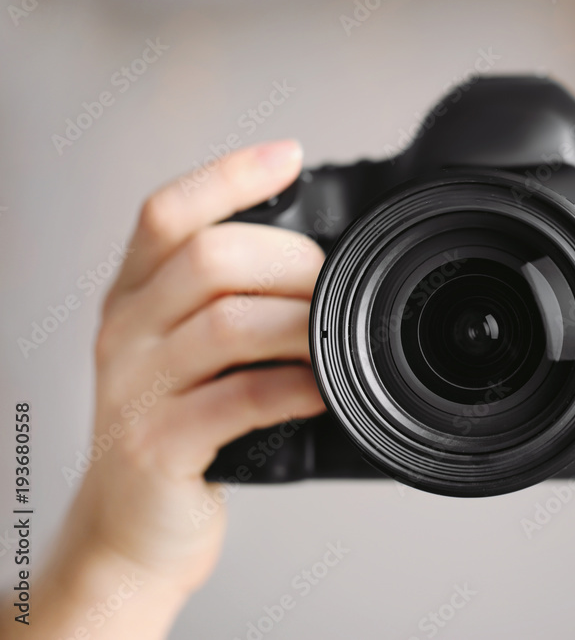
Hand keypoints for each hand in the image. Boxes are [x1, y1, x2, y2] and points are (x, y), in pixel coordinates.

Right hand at [20, 140, 326, 638]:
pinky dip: (294, 386)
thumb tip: (315, 264)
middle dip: (291, 260)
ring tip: (336, 333)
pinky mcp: (157, 444)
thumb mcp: (185, 353)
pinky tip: (323, 388)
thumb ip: (224, 303)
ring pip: (228, 322)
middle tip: (333, 283)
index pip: (168, 210)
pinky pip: (239, 399)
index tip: (291, 156)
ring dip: (302, 322)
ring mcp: (136, 388)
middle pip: (209, 256)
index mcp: (133, 296)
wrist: (131, 531)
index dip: (229, 175)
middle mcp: (125, 330)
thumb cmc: (176, 430)